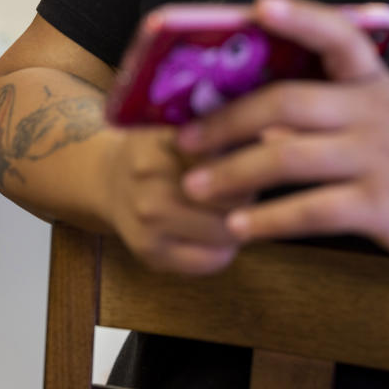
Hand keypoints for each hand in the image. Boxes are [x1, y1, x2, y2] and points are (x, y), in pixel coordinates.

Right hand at [93, 124, 242, 274]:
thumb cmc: (161, 151)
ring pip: (226, 231)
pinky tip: (212, 237)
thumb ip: (229, 130)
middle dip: (248, 195)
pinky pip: (210, 261)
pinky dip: (222, 252)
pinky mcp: (148, 251)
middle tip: (244, 191)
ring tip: (229, 213)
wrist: (106, 180)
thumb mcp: (188, 127)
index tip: (256, 162)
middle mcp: (150, 177)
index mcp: (165, 139)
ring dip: (238, 225)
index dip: (255, 162)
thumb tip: (281, 134)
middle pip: (235, 197)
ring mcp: (146, 218)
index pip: (236, 158)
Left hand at [178, 0, 388, 260]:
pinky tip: (237, 227)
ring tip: (193, 187)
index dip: (300, 18)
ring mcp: (378, 156)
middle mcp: (374, 110)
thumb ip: (321, 104)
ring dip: (233, 173)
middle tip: (183, 139)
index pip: (338, 36)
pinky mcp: (381, 204)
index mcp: (370, 80)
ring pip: (288, 158)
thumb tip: (241, 109)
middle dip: (226, 120)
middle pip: (286, 102)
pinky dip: (268, 220)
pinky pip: (311, 211)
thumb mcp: (377, 112)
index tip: (260, 6)